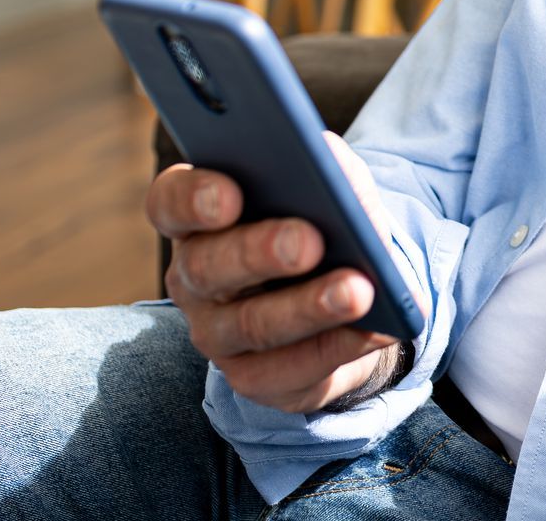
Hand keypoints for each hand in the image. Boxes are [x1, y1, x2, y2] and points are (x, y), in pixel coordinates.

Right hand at [146, 131, 420, 413]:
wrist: (345, 288)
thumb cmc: (325, 218)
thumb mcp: (331, 183)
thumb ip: (327, 168)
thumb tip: (335, 169)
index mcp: (199, 216)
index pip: (170, 202)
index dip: (192, 199)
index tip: (228, 195)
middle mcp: (193, 277)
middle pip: (208, 266)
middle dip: (260, 253)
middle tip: (309, 242)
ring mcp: (217, 333)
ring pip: (253, 325)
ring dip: (309, 308)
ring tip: (359, 291)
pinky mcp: (254, 377)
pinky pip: (290, 370)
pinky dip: (339, 347)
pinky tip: (375, 329)